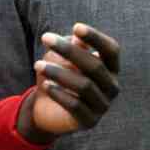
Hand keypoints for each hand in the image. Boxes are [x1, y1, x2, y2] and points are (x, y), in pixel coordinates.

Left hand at [16, 23, 120, 142]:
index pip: (111, 50)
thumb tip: (76, 40)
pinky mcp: (89, 122)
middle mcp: (112, 87)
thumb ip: (71, 48)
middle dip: (69, 51)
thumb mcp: (61, 59)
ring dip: (58, 73)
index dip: (96, 38)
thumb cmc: (59, 77)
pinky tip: (44, 85)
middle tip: (46, 38)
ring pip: (84, 86)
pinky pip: (75, 106)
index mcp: (111, 68)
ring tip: (37, 65)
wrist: (48, 110)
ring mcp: (103, 106)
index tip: (76, 27)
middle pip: (95, 66)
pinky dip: (59, 93)